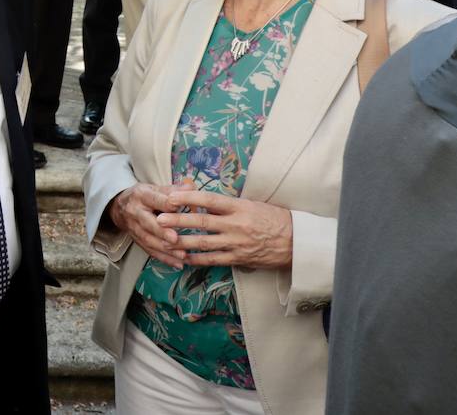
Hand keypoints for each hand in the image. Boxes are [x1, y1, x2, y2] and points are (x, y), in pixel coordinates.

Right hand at [106, 183, 188, 268]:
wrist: (120, 207)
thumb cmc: (144, 196)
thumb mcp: (154, 188)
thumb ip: (173, 190)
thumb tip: (191, 187)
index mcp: (141, 195)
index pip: (155, 199)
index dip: (167, 203)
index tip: (180, 207)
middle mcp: (135, 212)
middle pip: (148, 223)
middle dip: (161, 232)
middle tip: (175, 239)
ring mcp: (134, 228)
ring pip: (149, 240)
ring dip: (166, 249)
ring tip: (183, 255)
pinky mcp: (137, 240)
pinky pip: (150, 251)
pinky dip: (164, 259)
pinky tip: (178, 264)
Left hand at [158, 190, 293, 268]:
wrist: (297, 242)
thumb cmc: (274, 219)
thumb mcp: (252, 204)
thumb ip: (229, 204)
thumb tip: (203, 200)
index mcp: (240, 207)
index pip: (209, 200)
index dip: (188, 198)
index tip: (171, 196)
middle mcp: (236, 224)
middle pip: (202, 222)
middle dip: (178, 220)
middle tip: (159, 218)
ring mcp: (237, 243)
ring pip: (204, 243)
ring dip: (183, 241)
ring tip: (165, 239)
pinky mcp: (239, 258)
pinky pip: (214, 260)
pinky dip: (197, 259)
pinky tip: (184, 258)